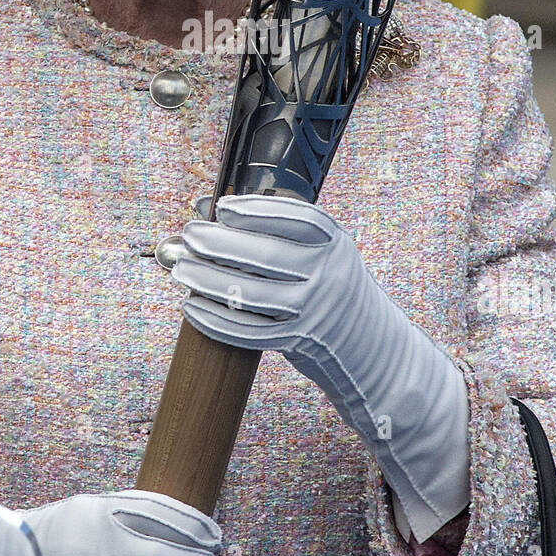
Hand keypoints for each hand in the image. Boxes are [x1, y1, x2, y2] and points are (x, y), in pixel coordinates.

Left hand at [172, 193, 470, 543]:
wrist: (374, 349)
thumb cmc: (334, 290)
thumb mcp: (324, 256)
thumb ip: (280, 236)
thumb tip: (213, 213)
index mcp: (337, 244)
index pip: (297, 218)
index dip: (257, 210)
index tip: (223, 206)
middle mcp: (330, 276)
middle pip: (267, 256)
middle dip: (220, 244)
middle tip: (189, 235)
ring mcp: (315, 313)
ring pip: (252, 294)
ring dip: (208, 280)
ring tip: (181, 268)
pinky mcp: (299, 343)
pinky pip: (249, 331)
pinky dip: (215, 319)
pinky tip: (192, 306)